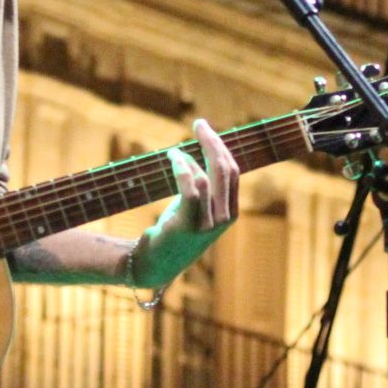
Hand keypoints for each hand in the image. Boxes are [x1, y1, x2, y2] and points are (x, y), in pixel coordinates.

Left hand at [135, 119, 238, 285]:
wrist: (156, 263)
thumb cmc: (174, 231)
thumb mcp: (196, 207)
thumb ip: (205, 185)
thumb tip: (200, 150)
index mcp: (230, 212)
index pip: (232, 171)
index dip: (220, 147)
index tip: (206, 130)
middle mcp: (224, 218)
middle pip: (225, 169)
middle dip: (212, 142)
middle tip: (198, 124)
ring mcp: (208, 224)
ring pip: (208, 177)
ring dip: (190, 156)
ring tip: (174, 151)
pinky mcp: (189, 225)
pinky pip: (191, 189)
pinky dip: (182, 168)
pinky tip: (172, 158)